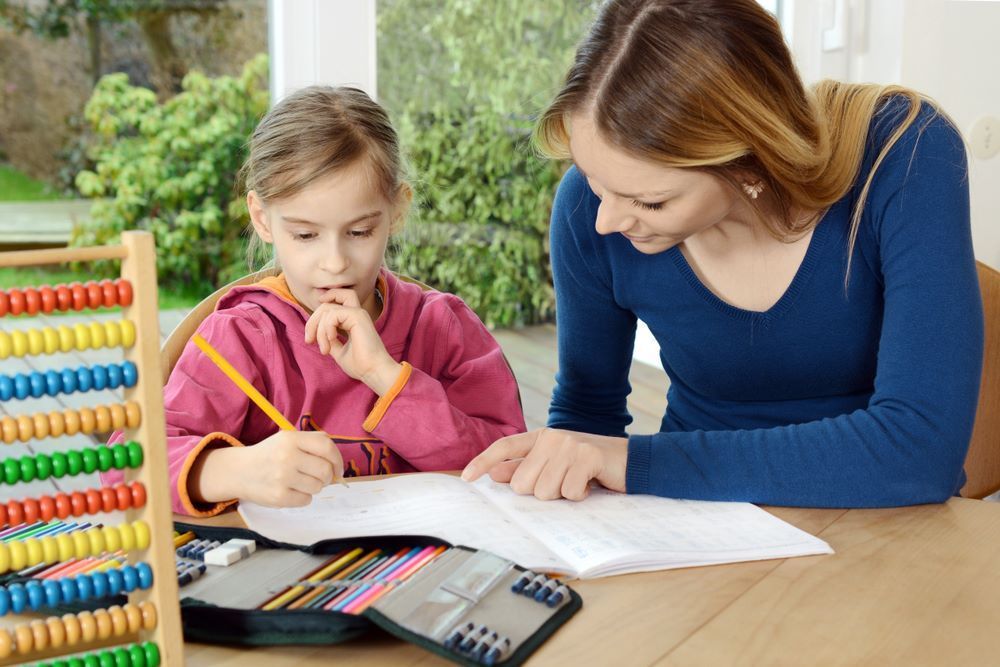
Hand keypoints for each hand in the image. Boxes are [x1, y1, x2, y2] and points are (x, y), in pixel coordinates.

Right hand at [194, 430, 343, 507]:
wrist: (239, 471)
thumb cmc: (270, 454)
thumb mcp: (288, 439)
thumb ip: (313, 443)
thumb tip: (337, 463)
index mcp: (291, 439)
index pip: (327, 447)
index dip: (338, 460)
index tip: (338, 469)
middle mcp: (287, 456)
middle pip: (325, 470)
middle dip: (327, 476)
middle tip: (317, 477)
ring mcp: (282, 478)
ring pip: (318, 487)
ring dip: (314, 487)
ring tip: (300, 482)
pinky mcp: (278, 497)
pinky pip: (306, 500)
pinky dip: (303, 497)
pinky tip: (291, 490)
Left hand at [303, 288, 401, 394]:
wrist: (373, 371)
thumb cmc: (360, 365)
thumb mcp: (338, 350)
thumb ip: (329, 339)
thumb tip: (316, 334)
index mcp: (353, 320)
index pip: (336, 301)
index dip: (321, 308)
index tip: (310, 329)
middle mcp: (356, 314)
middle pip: (327, 303)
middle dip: (313, 320)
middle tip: (309, 340)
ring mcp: (357, 313)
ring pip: (328, 309)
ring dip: (319, 330)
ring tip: (324, 350)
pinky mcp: (357, 316)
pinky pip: (332, 315)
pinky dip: (327, 328)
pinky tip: (332, 340)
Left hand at [461, 427, 627, 499]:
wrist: (630, 460)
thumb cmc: (589, 466)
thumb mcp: (555, 465)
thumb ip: (526, 468)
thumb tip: (496, 474)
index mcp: (540, 437)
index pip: (504, 446)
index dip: (483, 462)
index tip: (466, 478)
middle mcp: (552, 438)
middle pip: (523, 483)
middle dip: (541, 493)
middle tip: (563, 483)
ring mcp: (569, 445)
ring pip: (544, 491)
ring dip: (562, 496)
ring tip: (578, 482)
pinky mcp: (587, 456)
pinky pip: (568, 492)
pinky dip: (579, 496)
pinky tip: (590, 484)